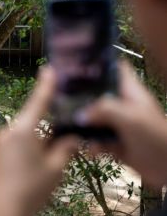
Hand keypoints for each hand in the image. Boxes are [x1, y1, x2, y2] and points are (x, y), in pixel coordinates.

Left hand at [0, 67, 78, 215]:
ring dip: (41, 141)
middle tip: (67, 133)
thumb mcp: (56, 167)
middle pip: (33, 121)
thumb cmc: (31, 189)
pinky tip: (39, 165)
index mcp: (23, 129)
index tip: (49, 69)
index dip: (46, 85)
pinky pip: (17, 145)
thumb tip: (72, 137)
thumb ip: (66, 148)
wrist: (3, 213)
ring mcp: (0, 144)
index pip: (38, 101)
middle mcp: (8, 132)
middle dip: (50, 125)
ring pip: (27, 135)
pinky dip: (31, 149)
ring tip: (55, 157)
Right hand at [81, 61, 166, 188]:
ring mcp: (119, 125)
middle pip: (98, 94)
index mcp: (131, 92)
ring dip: (83, 126)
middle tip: (61, 100)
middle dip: (81, 98)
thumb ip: (103, 109)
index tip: (76, 66)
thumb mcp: (130, 117)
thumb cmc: (154, 136)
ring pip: (94, 118)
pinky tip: (91, 150)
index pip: (116, 69)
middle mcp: (123, 105)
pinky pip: (97, 140)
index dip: (98, 65)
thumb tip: (78, 115)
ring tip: (71, 130)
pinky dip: (92, 145)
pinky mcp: (115, 143)